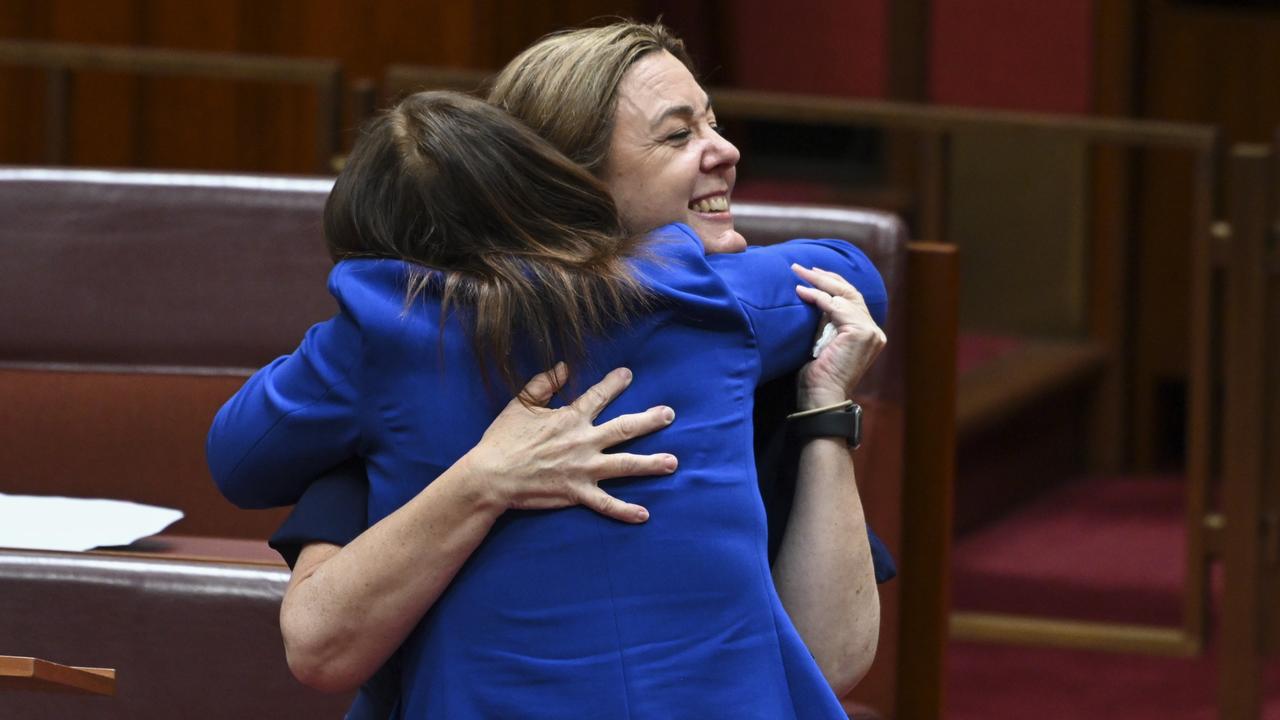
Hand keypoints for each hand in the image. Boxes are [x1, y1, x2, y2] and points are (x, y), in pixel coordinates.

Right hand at [459, 363, 676, 523]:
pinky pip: (606, 504)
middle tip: (669, 415)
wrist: (492, 476)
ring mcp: (583, 469)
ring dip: (651, 464)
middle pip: (624, 429)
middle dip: (650, 421)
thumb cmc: (504, 439)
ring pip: (625, 465)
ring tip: (672, 463)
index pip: (598, 396)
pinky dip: (625, 511)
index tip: (628, 374)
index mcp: (570, 418)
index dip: (614, 383)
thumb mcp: (521, 404)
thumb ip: (544, 383)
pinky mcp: (577, 493)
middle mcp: (583, 442)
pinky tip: (644, 514)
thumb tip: (564, 366)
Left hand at [791, 264, 886, 409]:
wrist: (821, 399)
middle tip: (801, 267)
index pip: (852, 300)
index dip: (832, 284)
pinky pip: (835, 306)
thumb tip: (812, 298)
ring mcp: (870, 331)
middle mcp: (874, 331)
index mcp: (867, 334)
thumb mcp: (822, 343)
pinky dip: (817, 296)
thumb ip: (824, 323)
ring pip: (844, 295)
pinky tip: (801, 290)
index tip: (811, 273)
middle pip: (850, 293)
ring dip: (819, 281)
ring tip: (798, 272)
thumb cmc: (816, 378)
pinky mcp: (860, 332)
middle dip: (825, 277)